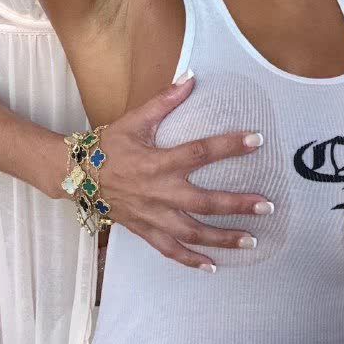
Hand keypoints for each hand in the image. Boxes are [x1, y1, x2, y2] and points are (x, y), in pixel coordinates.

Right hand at [95, 75, 272, 270]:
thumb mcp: (135, 120)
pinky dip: (190, 261)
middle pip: (204, 203)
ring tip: (251, 241)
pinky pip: (169, 250)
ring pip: (191, 233)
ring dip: (222, 239)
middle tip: (267, 206)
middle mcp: (158, 192)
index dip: (229, 146)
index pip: (200, 153)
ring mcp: (152, 215)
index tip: (257, 140)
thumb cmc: (108, 145)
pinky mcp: (144, 230)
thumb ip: (165, 101)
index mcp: (158, 162)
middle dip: (237, 205)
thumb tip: (191, 77)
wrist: (76, 174)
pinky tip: (212, 266)